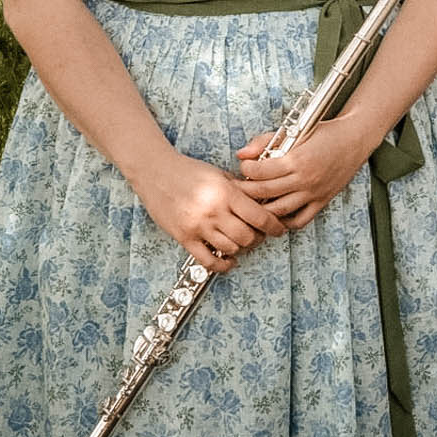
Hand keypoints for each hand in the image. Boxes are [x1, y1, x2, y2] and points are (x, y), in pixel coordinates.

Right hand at [133, 150, 285, 270]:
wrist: (156, 172)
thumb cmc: (188, 171)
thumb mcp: (220, 175)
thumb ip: (239, 190)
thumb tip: (261, 203)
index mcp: (226, 193)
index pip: (259, 216)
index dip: (274, 226)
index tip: (280, 229)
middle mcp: (214, 211)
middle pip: (247, 236)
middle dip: (258, 238)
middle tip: (259, 235)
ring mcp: (198, 226)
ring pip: (231, 249)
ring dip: (241, 249)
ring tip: (242, 242)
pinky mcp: (184, 238)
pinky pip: (208, 260)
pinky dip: (222, 265)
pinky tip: (229, 260)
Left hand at [236, 116, 377, 230]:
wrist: (355, 138)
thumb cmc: (324, 132)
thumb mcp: (294, 131)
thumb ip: (265, 141)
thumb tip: (241, 154)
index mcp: (297, 159)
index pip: (260, 172)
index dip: (246, 169)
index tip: (243, 166)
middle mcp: (305, 179)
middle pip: (265, 192)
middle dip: (246, 191)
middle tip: (237, 188)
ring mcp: (314, 193)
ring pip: (279, 210)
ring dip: (261, 209)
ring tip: (252, 203)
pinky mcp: (322, 201)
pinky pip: (300, 220)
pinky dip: (285, 221)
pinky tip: (276, 214)